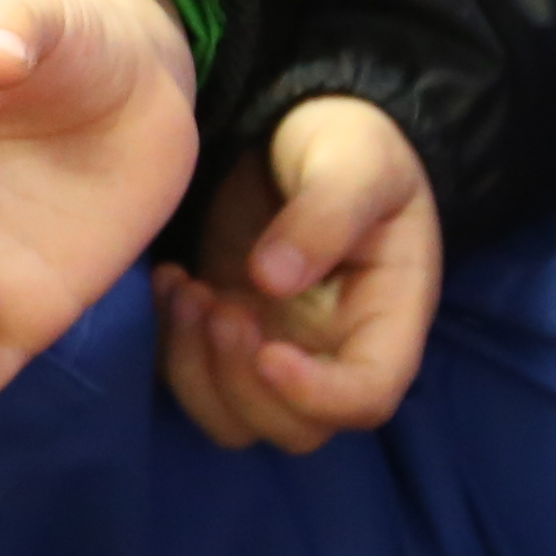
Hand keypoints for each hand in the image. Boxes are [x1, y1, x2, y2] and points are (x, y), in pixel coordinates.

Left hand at [153, 97, 442, 450]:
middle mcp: (332, 353)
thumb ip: (325, 214)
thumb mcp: (356, 162)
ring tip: (185, 287)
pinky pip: (191, 380)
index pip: (367, 396)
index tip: (268, 351)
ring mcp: (276, 351)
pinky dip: (169, 347)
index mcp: (387, 320)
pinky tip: (168, 279)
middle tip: (216, 304)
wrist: (299, 127)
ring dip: (197, 370)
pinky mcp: (224, 337)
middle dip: (243, 382)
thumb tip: (273, 281)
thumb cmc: (348, 144)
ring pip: (235, 419)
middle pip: (295, 428)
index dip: (318, 395)